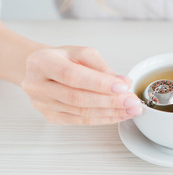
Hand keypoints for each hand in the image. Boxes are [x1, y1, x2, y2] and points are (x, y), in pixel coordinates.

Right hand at [21, 46, 141, 124]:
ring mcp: (42, 103)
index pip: (73, 76)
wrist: (42, 69)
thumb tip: (123, 82)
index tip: (122, 87)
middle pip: (77, 97)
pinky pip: (80, 120)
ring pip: (80, 112)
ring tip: (131, 109)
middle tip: (132, 101)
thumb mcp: (81, 53)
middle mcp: (37, 84)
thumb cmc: (62, 59)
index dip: (99, 83)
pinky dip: (103, 119)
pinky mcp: (51, 116)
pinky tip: (119, 115)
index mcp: (43, 62)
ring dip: (110, 112)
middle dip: (110, 101)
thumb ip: (102, 67)